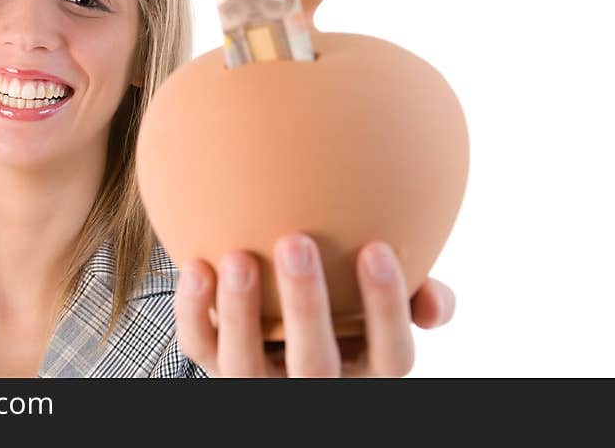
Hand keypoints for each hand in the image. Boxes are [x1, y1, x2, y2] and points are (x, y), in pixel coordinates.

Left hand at [174, 233, 455, 376]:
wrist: (279, 333)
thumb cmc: (348, 306)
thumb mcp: (383, 309)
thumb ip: (415, 298)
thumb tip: (435, 298)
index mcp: (364, 371)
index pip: (390, 356)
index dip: (386, 308)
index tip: (377, 248)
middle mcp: (312, 387)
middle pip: (314, 362)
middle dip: (306, 304)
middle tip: (295, 241)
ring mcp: (259, 382)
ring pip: (246, 365)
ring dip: (240, 311)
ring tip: (238, 257)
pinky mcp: (215, 365)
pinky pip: (199, 347)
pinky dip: (194, 310)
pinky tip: (196, 265)